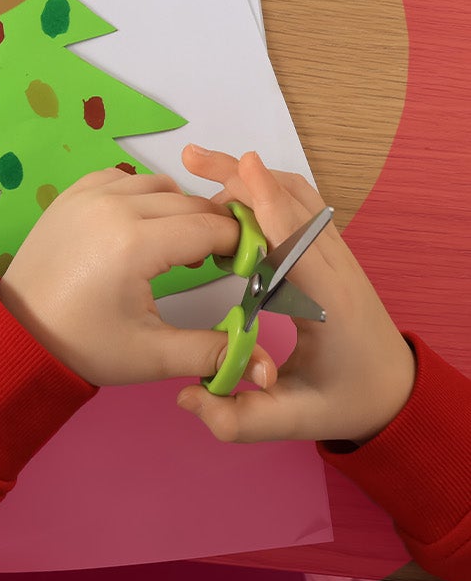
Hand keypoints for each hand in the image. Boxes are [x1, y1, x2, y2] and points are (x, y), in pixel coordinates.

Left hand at [0, 167, 270, 387]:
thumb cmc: (82, 345)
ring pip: (157, 185)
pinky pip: (121, 178)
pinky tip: (142, 227)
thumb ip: (213, 352)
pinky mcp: (69, 197)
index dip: (239, 246)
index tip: (246, 267)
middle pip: (189, 203)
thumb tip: (266, 369)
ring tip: (177, 248)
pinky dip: (140, 194)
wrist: (18, 335)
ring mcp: (86, 196)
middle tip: (217, 262)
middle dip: (212, 228)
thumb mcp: (153, 354)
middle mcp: (111, 207)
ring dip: (178, 208)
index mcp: (134, 243)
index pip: (211, 228)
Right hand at [176, 146, 414, 444]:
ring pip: (299, 197)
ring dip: (253, 178)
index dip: (269, 204)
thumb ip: (238, 419)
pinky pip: (300, 207)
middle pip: (295, 204)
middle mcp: (337, 270)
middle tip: (192, 159)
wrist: (394, 394)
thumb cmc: (344, 403)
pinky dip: (265, 190)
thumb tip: (185, 396)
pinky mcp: (329, 254)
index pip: (297, 243)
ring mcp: (337, 257)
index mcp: (329, 305)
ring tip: (203, 169)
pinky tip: (233, 197)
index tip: (243, 168)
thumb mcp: (292, 422)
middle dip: (243, 176)